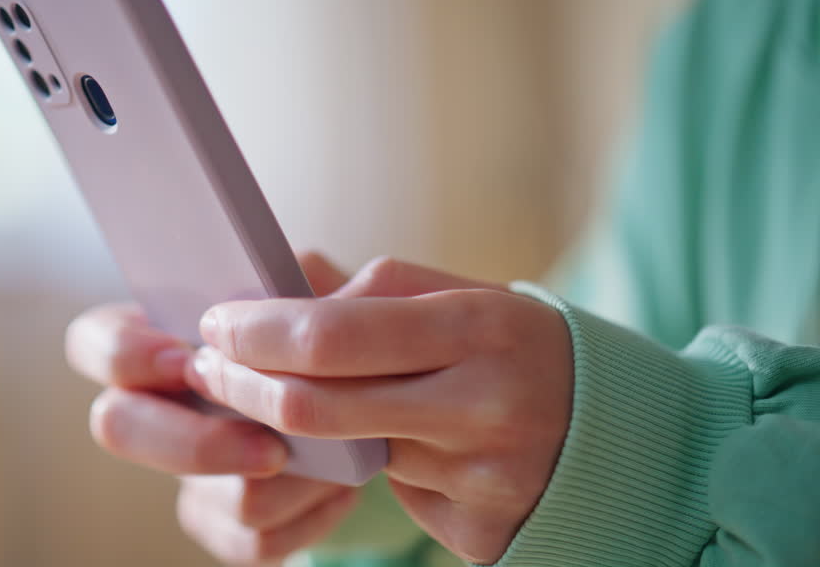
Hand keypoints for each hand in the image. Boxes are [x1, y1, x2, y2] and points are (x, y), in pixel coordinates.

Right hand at [64, 253, 363, 563]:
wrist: (367, 398)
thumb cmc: (324, 330)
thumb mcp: (316, 288)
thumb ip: (294, 282)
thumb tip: (293, 303)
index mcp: (159, 337)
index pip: (94, 341)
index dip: (121, 353)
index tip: (182, 358)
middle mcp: (158, 407)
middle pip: (116, 428)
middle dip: (195, 442)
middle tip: (270, 445)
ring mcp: (186, 471)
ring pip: (207, 496)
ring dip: (287, 480)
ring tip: (342, 455)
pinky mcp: (224, 522)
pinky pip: (252, 541)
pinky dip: (309, 515)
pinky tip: (340, 487)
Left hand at [186, 256, 572, 564]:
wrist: (619, 433)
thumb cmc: (515, 347)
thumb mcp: (461, 296)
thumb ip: (372, 294)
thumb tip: (268, 305)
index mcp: (480, 327)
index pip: (330, 337)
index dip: (256, 333)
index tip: (216, 325)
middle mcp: (486, 405)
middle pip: (317, 409)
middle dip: (242, 387)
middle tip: (207, 367)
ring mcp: (484, 479)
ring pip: (346, 456)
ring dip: (302, 430)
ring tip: (292, 396)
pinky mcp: (478, 532)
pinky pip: (389, 496)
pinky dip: (370, 470)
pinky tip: (395, 446)